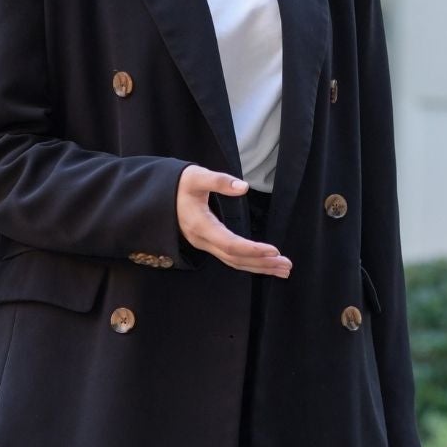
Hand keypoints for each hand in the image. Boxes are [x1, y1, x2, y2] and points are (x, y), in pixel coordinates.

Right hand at [176, 165, 292, 276]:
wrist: (160, 196)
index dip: (252, 249)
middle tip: (287, 265)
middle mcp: (203, 240)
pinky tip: (265, 265)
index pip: (230, 244)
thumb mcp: (197, 177)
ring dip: (259, 267)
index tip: (274, 250)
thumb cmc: (180, 184)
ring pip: (234, 262)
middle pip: (235, 258)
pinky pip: (231, 258)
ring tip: (283, 270)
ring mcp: (205, 245)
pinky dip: (250, 263)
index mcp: (201, 226)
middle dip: (262, 263)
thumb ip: (219, 181)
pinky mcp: (209, 244)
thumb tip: (243, 187)